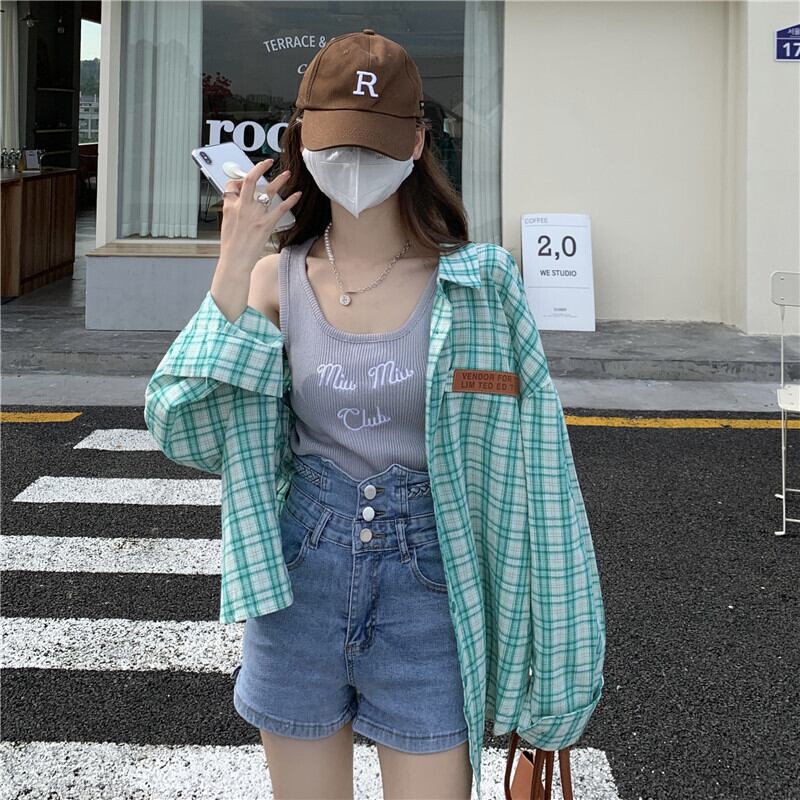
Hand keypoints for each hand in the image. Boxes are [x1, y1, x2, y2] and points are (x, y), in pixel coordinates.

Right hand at [218, 157, 300, 272]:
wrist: (235, 260)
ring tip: (286, 174)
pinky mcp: (267, 223)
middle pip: (250, 180)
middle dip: (260, 168)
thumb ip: (233, 209)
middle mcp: (242, 206)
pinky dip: (290, 200)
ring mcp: (255, 214)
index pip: (232, 185)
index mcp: (230, 206)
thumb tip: (238, 201)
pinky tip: (297, 194)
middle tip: (268, 162)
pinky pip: (281, 208)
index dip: (238, 181)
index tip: (243, 182)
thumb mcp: (226, 223)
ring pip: (268, 191)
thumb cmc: (231, 245)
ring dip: (279, 180)